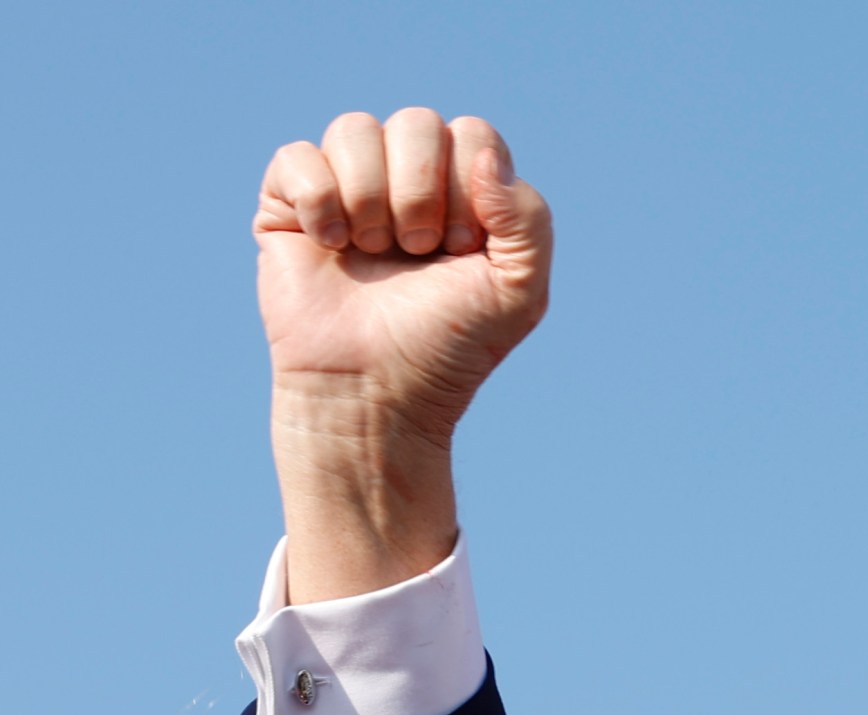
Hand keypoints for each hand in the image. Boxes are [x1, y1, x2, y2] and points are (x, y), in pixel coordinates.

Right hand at [256, 109, 552, 600]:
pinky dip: (319, 203)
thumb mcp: (519, 292)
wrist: (377, 391)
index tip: (460, 251)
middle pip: (416, 121)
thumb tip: (485, 156)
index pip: (471, 133)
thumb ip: (529, 220)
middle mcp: (405, 179)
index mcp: (463, 190)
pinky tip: (330, 247)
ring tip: (374, 252)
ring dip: (371, 199)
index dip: (468, 190)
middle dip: (421, 193)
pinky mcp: (289, 203)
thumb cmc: (450, 344)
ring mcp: (347, 186)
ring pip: (354, 129)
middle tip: (417, 253)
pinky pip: (298, 156)